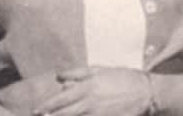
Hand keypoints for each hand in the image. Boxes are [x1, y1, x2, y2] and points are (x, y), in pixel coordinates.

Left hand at [33, 66, 151, 115]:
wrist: (146, 92)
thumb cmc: (121, 78)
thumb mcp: (98, 70)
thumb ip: (77, 73)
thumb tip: (58, 77)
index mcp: (86, 87)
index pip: (61, 99)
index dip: (47, 106)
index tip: (35, 110)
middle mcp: (89, 103)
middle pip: (64, 114)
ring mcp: (97, 115)